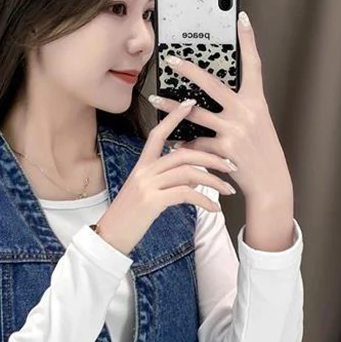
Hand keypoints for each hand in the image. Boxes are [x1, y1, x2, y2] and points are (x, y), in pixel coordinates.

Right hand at [95, 98, 236, 255]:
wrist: (109, 238)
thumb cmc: (128, 219)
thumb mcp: (144, 195)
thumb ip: (164, 183)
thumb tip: (190, 181)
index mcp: (141, 167)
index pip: (158, 134)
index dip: (174, 117)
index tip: (191, 103)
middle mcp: (144, 172)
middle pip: (183, 154)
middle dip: (211, 157)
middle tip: (231, 164)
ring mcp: (147, 185)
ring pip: (188, 172)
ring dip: (213, 181)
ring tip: (229, 189)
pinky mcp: (153, 201)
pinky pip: (186, 194)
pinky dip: (204, 200)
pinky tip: (214, 208)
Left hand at [149, 12, 293, 209]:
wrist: (270, 183)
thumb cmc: (261, 152)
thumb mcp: (257, 124)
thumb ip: (240, 107)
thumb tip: (214, 96)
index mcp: (256, 101)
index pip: (253, 64)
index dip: (248, 40)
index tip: (241, 17)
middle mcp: (246, 111)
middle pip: (212, 83)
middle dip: (189, 69)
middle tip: (170, 59)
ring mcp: (235, 129)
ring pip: (196, 113)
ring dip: (172, 107)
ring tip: (154, 99)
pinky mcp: (224, 148)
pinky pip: (196, 142)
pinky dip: (184, 143)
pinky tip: (173, 143)